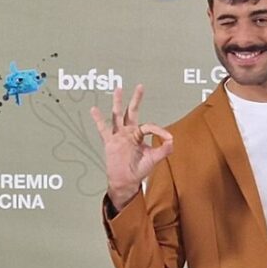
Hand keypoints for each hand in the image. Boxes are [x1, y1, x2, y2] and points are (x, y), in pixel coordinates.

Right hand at [90, 85, 173, 209]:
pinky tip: (94, 109)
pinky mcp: (110, 141)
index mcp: (139, 135)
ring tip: (118, 88)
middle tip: (140, 86)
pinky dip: (98, 119)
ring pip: (118, 115)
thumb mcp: (154, 159)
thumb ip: (164, 150)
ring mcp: (119, 135)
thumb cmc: (139, 169)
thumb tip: (172, 140)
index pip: (149, 126)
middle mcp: (129, 132)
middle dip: (136, 99)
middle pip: (132, 112)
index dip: (159, 130)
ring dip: (118, 102)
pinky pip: (103, 129)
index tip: (168, 138)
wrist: (126, 181)